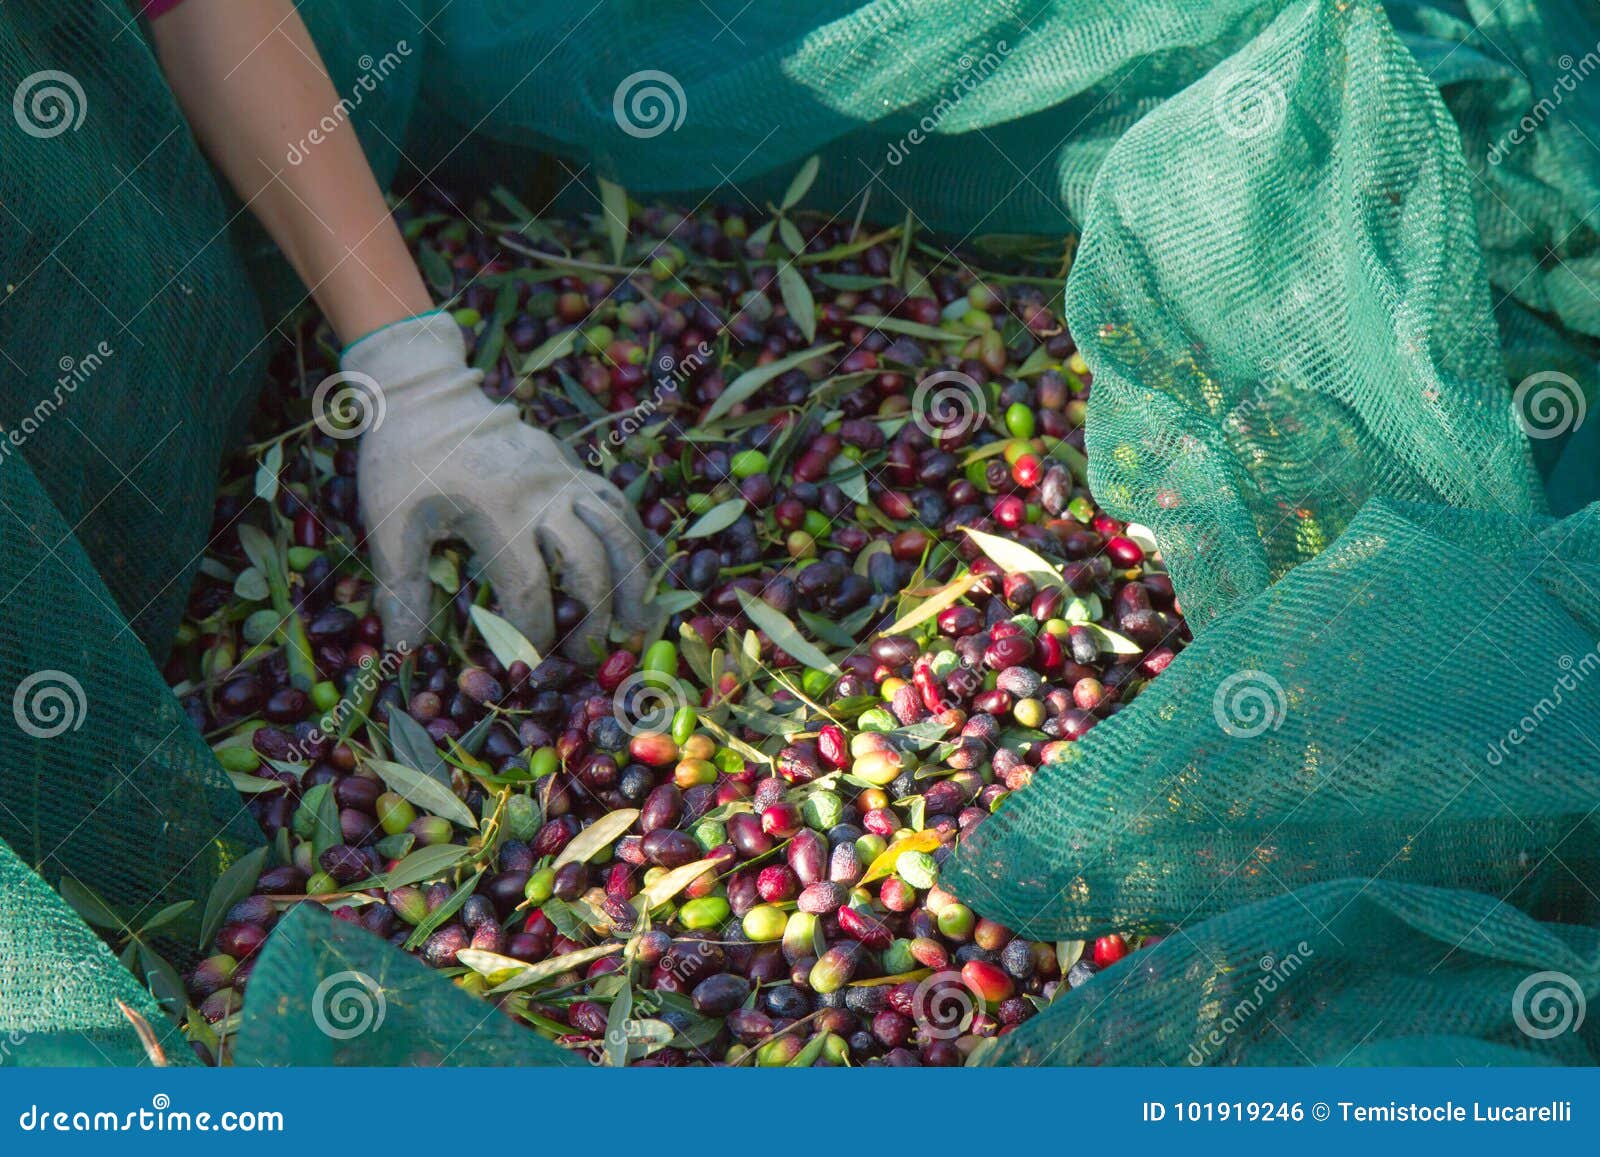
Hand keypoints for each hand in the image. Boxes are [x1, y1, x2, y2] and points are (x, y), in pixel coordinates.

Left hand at [340, 313, 657, 658]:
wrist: (426, 394)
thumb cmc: (402, 463)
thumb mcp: (390, 523)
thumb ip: (402, 586)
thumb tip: (406, 649)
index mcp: (496, 512)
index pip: (529, 587)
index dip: (533, 634)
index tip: (530, 667)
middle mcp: (541, 495)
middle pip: (587, 564)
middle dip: (594, 617)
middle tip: (591, 657)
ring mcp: (564, 477)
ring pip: (618, 531)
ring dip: (633, 580)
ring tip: (637, 624)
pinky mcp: (572, 467)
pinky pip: (618, 504)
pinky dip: (634, 539)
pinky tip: (639, 572)